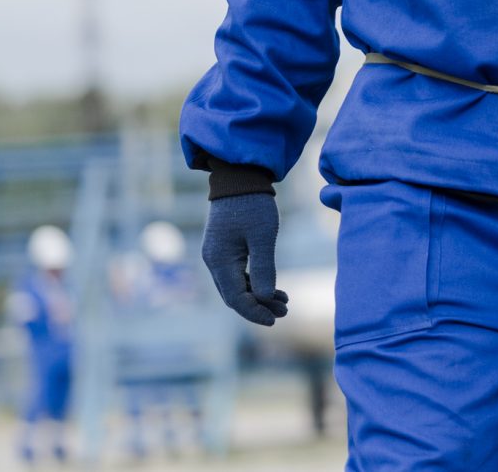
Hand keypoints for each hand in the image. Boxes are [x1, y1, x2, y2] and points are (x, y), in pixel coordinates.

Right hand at [200, 192, 286, 324]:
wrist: (239, 177)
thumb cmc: (252, 204)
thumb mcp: (262, 235)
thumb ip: (263, 268)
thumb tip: (264, 298)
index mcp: (219, 260)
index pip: (235, 298)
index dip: (254, 312)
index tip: (275, 319)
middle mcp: (213, 261)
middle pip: (234, 296)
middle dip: (258, 306)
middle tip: (285, 311)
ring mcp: (217, 256)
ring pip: (236, 287)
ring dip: (258, 296)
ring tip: (284, 301)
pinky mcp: (224, 250)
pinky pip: (237, 275)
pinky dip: (254, 283)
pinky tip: (274, 288)